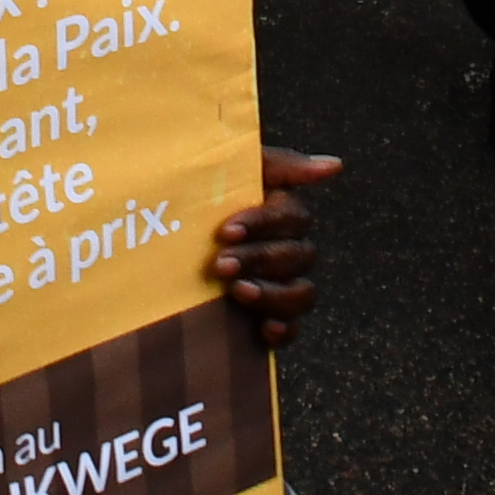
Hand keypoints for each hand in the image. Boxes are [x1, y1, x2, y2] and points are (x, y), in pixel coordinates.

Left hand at [214, 150, 337, 348]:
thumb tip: (335, 166)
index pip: (293, 216)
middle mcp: (288, 249)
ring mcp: (281, 286)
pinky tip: (263, 328)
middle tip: (221, 265)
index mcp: (281, 213)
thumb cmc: (199, 197)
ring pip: (303, 293)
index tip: (226, 231)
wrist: (159, 240)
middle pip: (298, 256)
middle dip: (259, 260)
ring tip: (238, 292)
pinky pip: (293, 329)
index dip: (263, 224)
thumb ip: (281, 165)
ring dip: (273, 293)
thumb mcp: (230, 171)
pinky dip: (283, 330)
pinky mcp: (269, 318)